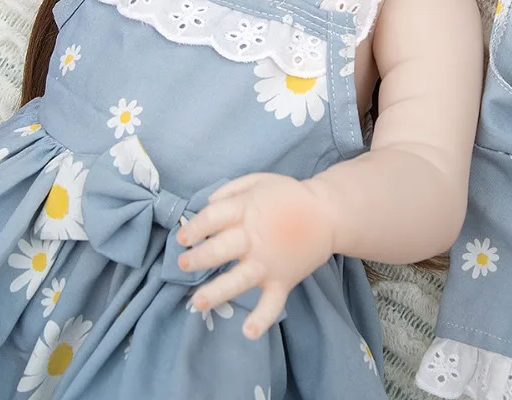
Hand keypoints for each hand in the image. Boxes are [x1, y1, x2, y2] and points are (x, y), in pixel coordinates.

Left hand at [176, 172, 335, 338]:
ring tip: (197, 302)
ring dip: (217, 291)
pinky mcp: (282, 280)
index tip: (182, 238)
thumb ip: (231, 190)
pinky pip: (272, 302)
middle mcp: (255, 237)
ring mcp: (268, 261)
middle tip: (183, 264)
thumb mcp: (259, 180)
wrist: (328, 212)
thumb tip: (206, 205)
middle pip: (220, 248)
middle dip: (198, 258)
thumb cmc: (289, 195)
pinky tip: (249, 331)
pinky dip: (263, 318)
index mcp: (248, 210)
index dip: (194, 227)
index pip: (213, 218)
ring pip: (239, 279)